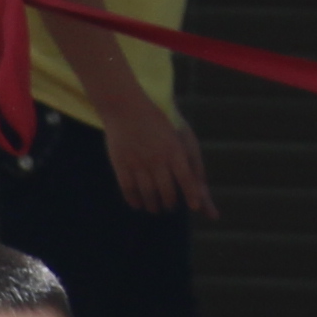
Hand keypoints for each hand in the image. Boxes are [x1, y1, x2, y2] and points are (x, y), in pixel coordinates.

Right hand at [99, 96, 215, 218]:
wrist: (125, 107)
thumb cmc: (153, 120)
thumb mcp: (173, 135)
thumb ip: (181, 156)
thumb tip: (192, 178)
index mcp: (173, 150)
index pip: (186, 178)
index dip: (191, 194)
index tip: (194, 207)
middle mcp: (157, 159)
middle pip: (166, 190)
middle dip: (169, 203)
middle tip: (170, 208)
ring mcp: (138, 163)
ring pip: (147, 192)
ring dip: (152, 204)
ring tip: (154, 209)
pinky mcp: (121, 164)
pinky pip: (128, 188)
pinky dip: (133, 199)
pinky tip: (136, 204)